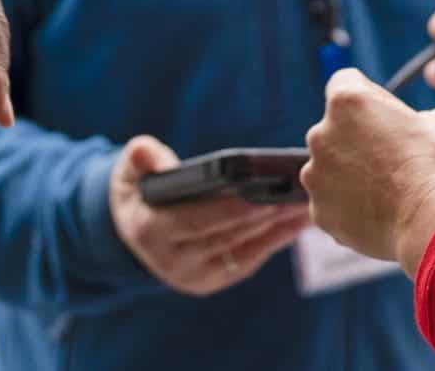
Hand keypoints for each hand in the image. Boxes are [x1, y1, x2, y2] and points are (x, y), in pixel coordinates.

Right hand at [109, 136, 313, 295]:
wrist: (136, 231)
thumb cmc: (140, 190)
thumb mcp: (130, 170)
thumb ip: (139, 156)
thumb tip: (147, 153)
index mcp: (149, 232)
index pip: (195, 221)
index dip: (228, 209)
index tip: (259, 194)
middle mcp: (171, 261)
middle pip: (226, 235)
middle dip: (262, 214)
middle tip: (294, 191)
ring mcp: (194, 276)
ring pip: (243, 249)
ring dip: (276, 226)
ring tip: (304, 200)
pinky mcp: (213, 280)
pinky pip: (250, 259)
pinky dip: (276, 239)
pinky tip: (297, 219)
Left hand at [301, 69, 434, 272]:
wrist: (429, 223)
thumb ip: (416, 115)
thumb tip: (416, 126)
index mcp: (346, 101)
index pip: (345, 82)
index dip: (369, 95)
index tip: (385, 115)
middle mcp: (320, 134)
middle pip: (335, 127)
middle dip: (356, 138)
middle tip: (389, 158)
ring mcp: (315, 174)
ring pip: (329, 166)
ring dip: (348, 173)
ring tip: (384, 190)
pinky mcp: (318, 209)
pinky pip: (331, 201)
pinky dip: (347, 206)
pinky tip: (376, 212)